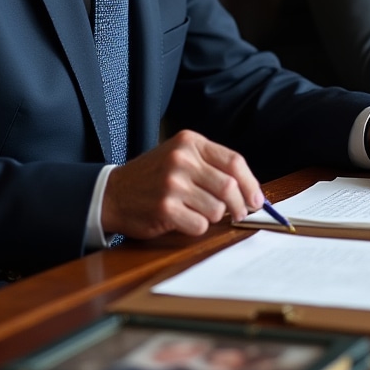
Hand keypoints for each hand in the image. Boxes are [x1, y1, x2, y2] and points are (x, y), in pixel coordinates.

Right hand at [101, 129, 263, 239]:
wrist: (113, 192)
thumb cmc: (153, 176)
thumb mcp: (180, 157)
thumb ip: (212, 167)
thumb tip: (249, 192)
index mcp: (190, 142)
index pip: (234, 161)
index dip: (250, 183)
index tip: (257, 199)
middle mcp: (182, 159)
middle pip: (229, 186)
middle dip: (239, 205)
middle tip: (239, 214)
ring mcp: (172, 183)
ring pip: (217, 209)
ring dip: (214, 216)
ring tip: (198, 212)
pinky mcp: (165, 208)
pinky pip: (199, 225)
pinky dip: (197, 227)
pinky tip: (183, 219)